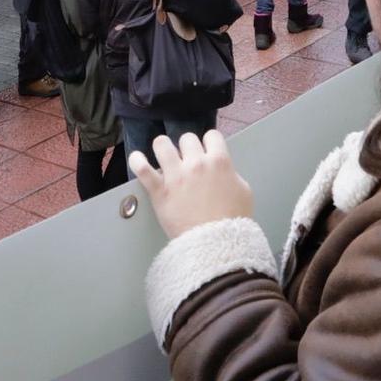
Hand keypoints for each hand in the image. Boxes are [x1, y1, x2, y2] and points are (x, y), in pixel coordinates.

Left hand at [129, 130, 252, 238]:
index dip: (209, 143)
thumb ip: (231, 174)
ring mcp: (176, 176)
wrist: (217, 245)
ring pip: (162, 144)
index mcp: (219, 162)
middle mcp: (197, 163)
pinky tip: (137, 159)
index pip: (212, 136)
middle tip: (187, 161)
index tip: (206, 151)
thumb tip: (223, 169)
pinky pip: (142, 168)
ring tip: (164, 157)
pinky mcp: (159, 190)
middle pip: (187, 138)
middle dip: (187, 148)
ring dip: (163, 148)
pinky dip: (137, 161)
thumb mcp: (243, 192)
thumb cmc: (232, 222)